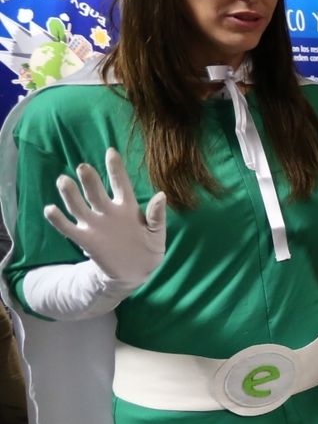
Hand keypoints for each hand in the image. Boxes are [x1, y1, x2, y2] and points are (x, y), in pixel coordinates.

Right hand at [44, 148, 166, 288]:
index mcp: (128, 206)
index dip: (115, 168)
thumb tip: (162, 195)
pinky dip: (58, 220)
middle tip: (83, 167)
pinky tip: (50, 209)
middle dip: (89, 179)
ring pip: (79, 206)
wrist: (138, 272)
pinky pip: (68, 228)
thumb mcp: (158, 233)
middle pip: (96, 192)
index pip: (120, 183)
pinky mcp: (86, 240)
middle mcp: (108, 212)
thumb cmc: (149, 247)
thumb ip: (157, 215)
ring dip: (70, 194)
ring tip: (63, 181)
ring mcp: (95, 225)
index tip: (111, 151)